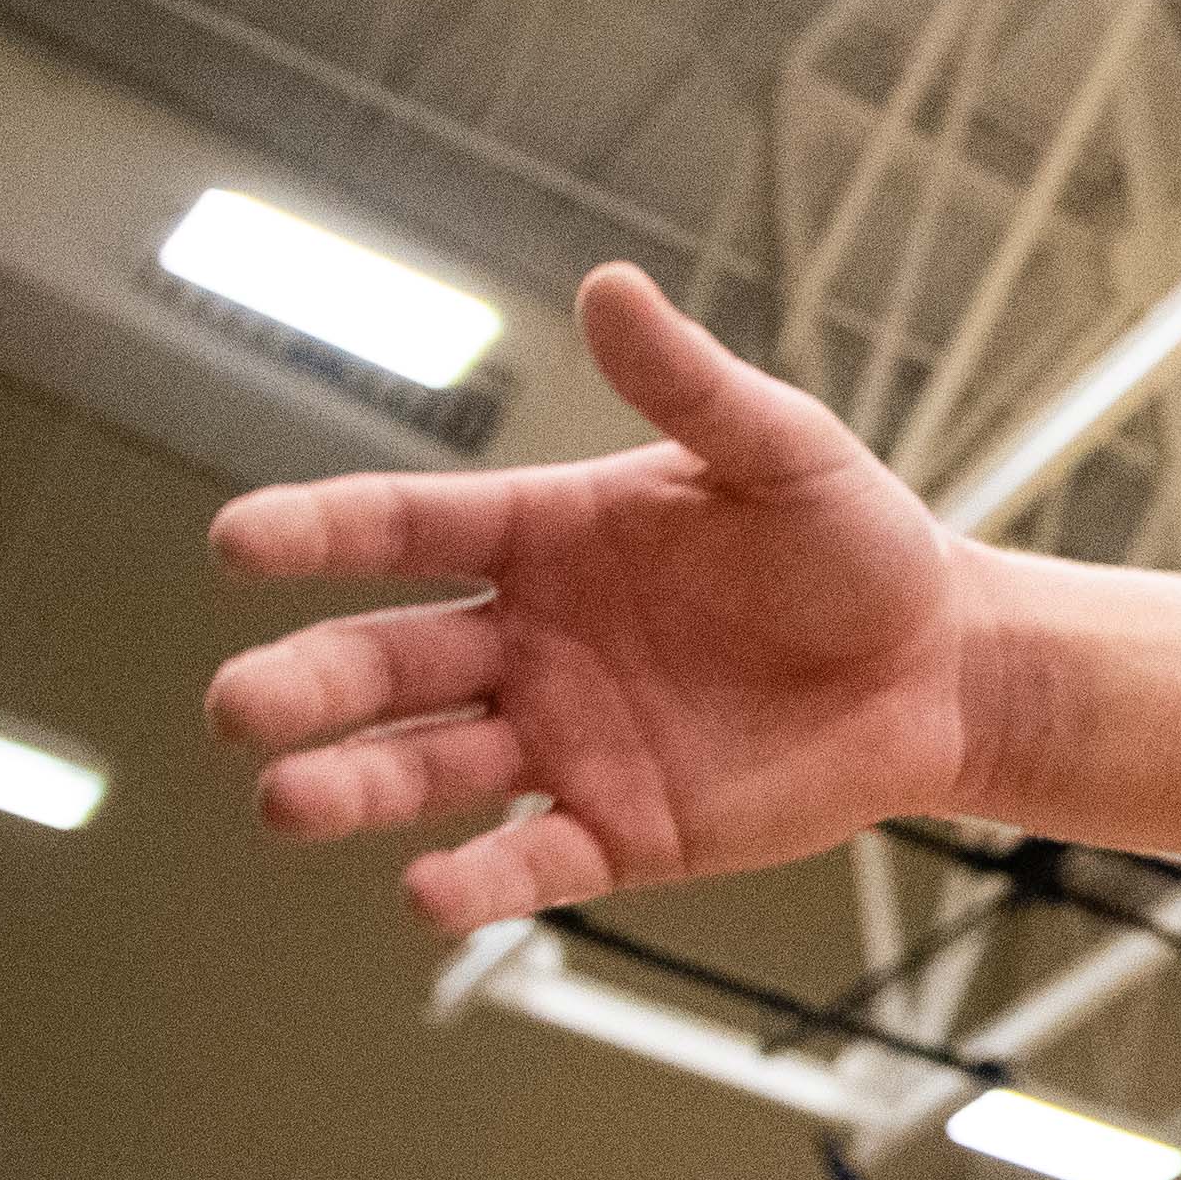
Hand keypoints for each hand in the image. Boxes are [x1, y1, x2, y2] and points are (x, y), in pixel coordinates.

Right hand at [206, 265, 976, 932]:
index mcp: (543, 537)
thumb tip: (611, 285)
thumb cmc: (856, 544)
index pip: (403, 529)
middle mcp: (528, 642)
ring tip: (286, 802)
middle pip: (386, 662)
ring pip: (427, 769)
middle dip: (306, 685)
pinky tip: (426, 894)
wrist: (943, 664)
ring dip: (353, 787)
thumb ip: (691, 385)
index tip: (238, 544)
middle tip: (238, 707)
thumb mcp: (782, 452)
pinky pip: (530, 862)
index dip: (317, 533)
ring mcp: (564, 740)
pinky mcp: (620, 830)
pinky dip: (476, 882)